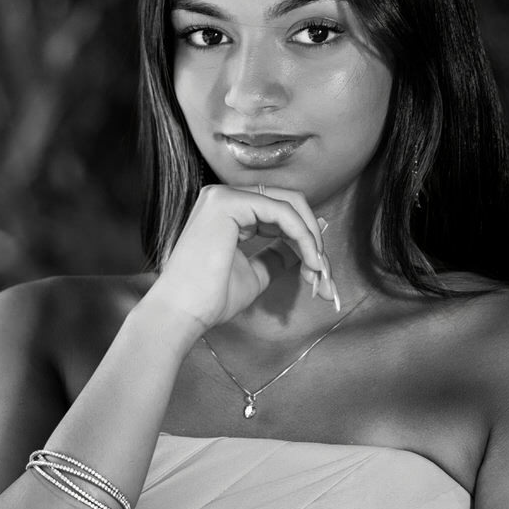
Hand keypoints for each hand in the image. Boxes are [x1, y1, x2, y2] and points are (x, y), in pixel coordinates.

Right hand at [148, 184, 335, 333]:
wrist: (183, 313)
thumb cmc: (211, 298)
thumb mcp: (255, 272)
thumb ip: (277, 253)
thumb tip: (307, 244)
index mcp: (227, 210)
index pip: (279, 212)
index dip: (305, 238)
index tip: (320, 271)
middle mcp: (223, 196)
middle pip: (289, 203)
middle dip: (313, 238)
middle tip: (325, 274)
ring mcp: (224, 196)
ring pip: (290, 205)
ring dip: (312, 240)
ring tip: (319, 273)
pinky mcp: (229, 202)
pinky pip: (283, 212)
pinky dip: (303, 236)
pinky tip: (310, 260)